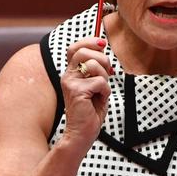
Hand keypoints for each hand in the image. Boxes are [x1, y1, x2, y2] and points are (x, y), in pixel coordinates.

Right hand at [60, 37, 112, 152]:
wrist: (82, 134)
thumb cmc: (90, 112)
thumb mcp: (95, 86)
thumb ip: (97, 69)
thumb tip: (103, 49)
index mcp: (71, 73)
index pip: (75, 47)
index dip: (90, 41)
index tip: (103, 44)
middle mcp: (68, 75)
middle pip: (83, 51)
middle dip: (102, 58)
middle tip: (108, 72)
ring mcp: (70, 83)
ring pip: (94, 65)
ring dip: (105, 77)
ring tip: (101, 91)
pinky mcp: (77, 91)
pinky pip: (100, 82)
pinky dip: (105, 91)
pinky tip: (99, 100)